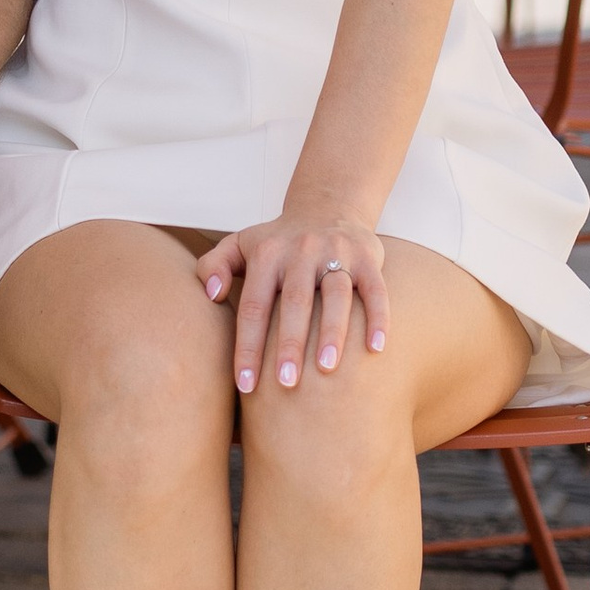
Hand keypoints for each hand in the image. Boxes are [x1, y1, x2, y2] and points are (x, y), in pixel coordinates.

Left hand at [196, 208, 388, 396]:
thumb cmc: (277, 242)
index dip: (248, 347)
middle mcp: (301, 252)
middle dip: (289, 344)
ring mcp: (337, 253)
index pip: (254, 306)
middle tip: (286, 383)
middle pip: (294, 303)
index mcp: (267, 256)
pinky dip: (378, 317)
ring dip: (332, 332)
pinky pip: (375, 289)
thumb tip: (212, 294)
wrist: (328, 206)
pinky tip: (376, 348)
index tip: (246, 384)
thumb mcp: (239, 244)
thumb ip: (213, 266)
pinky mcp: (367, 257)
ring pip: (336, 295)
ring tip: (327, 368)